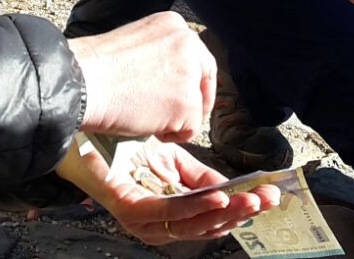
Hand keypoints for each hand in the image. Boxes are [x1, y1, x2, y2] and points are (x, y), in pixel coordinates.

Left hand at [56, 137, 278, 244]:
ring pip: (190, 226)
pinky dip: (196, 206)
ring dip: (223, 213)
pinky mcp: (127, 209)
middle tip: (267, 201)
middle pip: (205, 228)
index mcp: (167, 213)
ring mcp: (139, 220)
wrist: (81, 124)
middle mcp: (154, 224)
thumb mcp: (173, 160)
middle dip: (240, 215)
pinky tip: (219, 194)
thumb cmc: (122, 142)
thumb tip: (236, 189)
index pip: (211, 220)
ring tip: (248, 200)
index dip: (242, 210)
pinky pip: (167, 213)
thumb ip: (201, 178)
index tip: (272, 197)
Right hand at [67, 11, 214, 141]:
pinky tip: (145, 124)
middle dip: (194, 102)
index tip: (179, 95)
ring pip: (197, 107)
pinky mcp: (187, 102)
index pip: (196, 55)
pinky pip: (190, 129)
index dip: (190, 81)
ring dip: (175, 119)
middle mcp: (188, 42)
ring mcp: (190, 73)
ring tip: (143, 116)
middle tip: (175, 118)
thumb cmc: (93, 69)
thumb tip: (170, 78)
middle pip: (206, 78)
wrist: (79, 82)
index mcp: (174, 25)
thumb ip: (159, 55)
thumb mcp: (134, 45)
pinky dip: (170, 135)